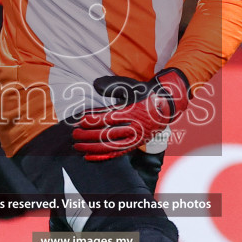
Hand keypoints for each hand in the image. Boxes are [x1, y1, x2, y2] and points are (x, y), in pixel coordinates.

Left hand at [72, 68, 190, 161]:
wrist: (167, 105)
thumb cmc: (146, 94)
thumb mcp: (131, 87)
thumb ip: (112, 86)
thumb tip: (95, 85)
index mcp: (132, 112)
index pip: (107, 118)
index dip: (92, 120)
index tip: (80, 120)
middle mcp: (133, 127)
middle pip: (106, 134)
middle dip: (87, 135)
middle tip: (74, 133)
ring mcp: (134, 138)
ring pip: (110, 146)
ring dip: (91, 147)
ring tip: (77, 146)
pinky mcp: (134, 145)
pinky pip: (117, 154)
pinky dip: (102, 156)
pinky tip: (89, 157)